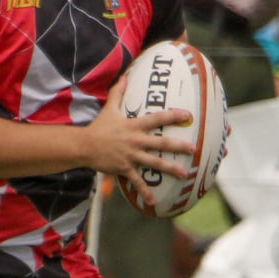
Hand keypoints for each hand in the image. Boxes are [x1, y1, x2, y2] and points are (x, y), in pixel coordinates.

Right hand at [87, 76, 194, 207]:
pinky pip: (137, 181)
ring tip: (184, 174)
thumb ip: (118, 93)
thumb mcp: (109, 109)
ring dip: (170, 169)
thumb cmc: (98, 127)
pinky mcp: (124, 169)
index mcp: (134, 126)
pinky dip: (145, 192)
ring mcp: (131, 156)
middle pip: (161, 143)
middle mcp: (135, 141)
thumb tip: (125, 76)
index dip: (173, 116)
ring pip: (154, 163)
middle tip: (194, 149)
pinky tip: (154, 201)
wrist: (84, 146)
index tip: (187, 115)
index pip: (157, 119)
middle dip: (179, 146)